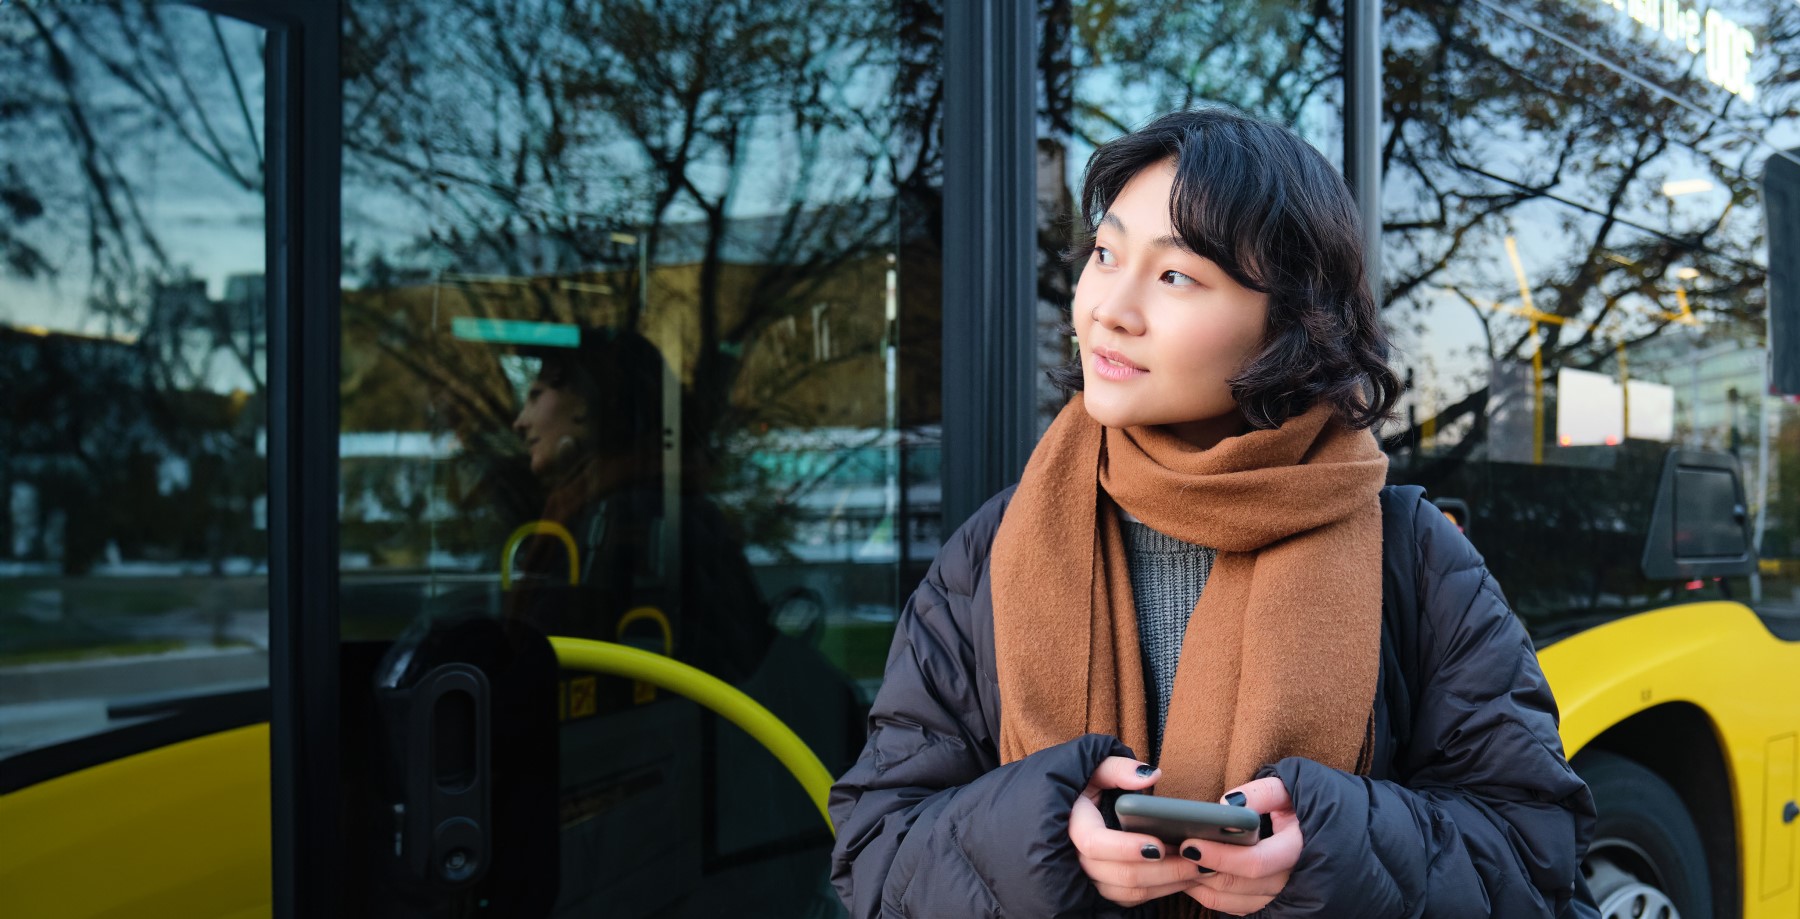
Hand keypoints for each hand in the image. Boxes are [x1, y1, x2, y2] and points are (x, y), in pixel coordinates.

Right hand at [1069, 756, 1201, 906]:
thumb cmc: (1087, 785)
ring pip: (1131, 891)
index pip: (1094, 844)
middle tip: (1196, 859)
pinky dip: (1161, 891)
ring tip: (1199, 868)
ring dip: (1168, 883)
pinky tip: (1185, 877)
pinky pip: (1134, 898)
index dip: (1125, 848)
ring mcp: (1092, 877)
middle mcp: (1078, 857)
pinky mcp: (1106, 886)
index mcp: (1074, 824)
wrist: (1075, 809)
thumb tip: (1150, 776)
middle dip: (1163, 870)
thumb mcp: (1096, 768)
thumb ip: (1118, 769)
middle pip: (1121, 874)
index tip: (1159, 846)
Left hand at [1182, 777, 1302, 915]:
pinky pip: (1235, 907)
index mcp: (1298, 850)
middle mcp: (1292, 880)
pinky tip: (1190, 874)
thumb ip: (1262, 793)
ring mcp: (1281, 896)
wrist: (1329, 833)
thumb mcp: (1290, 790)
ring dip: (1200, 884)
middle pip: (1238, 884)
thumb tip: (1228, 805)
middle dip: (1201, 870)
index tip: (1190, 843)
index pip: (1256, 862)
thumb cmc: (1304, 807)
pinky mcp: (1269, 902)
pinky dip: (1209, 894)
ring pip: (1233, 900)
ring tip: (1174, 861)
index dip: (1220, 856)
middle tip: (1170, 852)